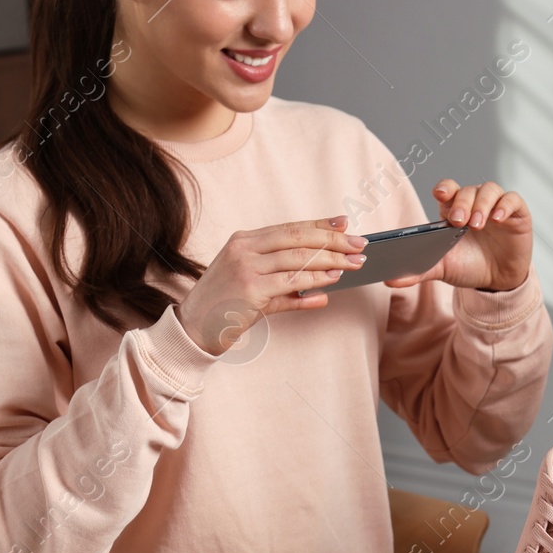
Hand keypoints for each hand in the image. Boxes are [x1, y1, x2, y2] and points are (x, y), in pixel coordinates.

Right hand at [175, 215, 366, 354]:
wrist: (192, 329)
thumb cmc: (223, 309)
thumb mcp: (253, 289)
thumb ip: (286, 288)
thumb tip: (324, 291)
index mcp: (244, 240)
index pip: (290, 228)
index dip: (320, 224)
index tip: (345, 223)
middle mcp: (245, 248)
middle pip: (298, 238)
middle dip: (333, 239)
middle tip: (360, 244)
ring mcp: (246, 267)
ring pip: (299, 258)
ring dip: (331, 260)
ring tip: (355, 263)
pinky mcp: (250, 290)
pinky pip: (291, 283)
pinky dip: (315, 280)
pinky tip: (333, 279)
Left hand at [384, 180, 532, 292]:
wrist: (496, 282)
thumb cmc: (468, 267)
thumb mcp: (442, 269)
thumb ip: (418, 271)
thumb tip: (389, 280)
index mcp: (453, 210)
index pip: (448, 189)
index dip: (445, 188)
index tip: (440, 194)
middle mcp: (474, 203)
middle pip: (467, 190)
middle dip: (462, 202)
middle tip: (458, 221)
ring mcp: (496, 207)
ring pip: (489, 190)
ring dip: (482, 204)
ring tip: (476, 224)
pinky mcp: (516, 214)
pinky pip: (512, 200)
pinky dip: (504, 206)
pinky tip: (497, 220)